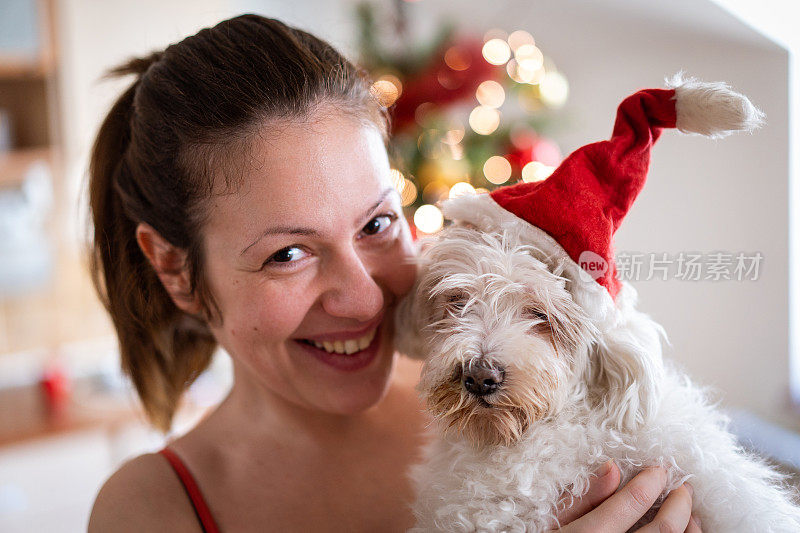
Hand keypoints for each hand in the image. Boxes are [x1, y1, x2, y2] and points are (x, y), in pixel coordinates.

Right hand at [550, 461, 701, 531]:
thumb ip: (583, 498)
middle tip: (683, 488)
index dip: (652, 481)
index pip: (634, 503)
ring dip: (688, 527)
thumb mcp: (551, 523)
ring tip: (689, 514)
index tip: (660, 470)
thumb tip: (613, 469)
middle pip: (664, 529)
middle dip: (680, 503)